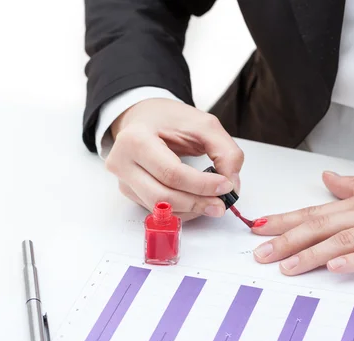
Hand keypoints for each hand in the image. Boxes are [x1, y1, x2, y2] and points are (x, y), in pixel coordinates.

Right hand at [105, 98, 243, 220]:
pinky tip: (195, 201)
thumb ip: (225, 151)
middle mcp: (122, 162)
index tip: (226, 186)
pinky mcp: (129, 192)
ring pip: (160, 208)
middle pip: (163, 196)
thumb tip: (232, 185)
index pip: (171, 173)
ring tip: (212, 202)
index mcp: (135, 139)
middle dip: (197, 203)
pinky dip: (181, 210)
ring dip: (190, 210)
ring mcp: (123, 180)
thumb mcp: (204, 125)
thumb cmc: (169, 119)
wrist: (143, 117)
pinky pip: (158, 210)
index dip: (202, 185)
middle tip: (221, 204)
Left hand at [251, 160, 353, 274]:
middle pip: (321, 226)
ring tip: (287, 266)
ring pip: (343, 240)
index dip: (285, 220)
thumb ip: (352, 186)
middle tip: (260, 254)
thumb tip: (326, 179)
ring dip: (312, 253)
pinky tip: (336, 268)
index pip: (315, 211)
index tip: (258, 227)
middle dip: (287, 240)